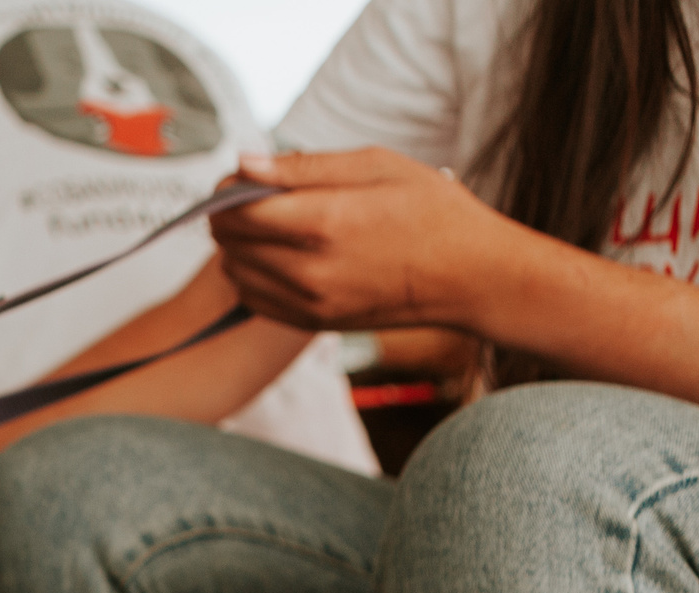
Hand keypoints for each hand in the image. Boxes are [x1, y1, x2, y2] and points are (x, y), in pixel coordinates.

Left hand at [212, 149, 524, 332]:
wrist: (471, 276)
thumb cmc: (431, 211)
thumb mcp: (376, 166)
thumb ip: (303, 166)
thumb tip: (243, 163)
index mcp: (326, 222)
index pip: (239, 211)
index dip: (227, 191)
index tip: (237, 178)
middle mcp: (311, 270)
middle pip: (230, 243)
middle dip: (229, 216)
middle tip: (253, 197)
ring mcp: (310, 303)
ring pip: (236, 273)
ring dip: (238, 247)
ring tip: (271, 225)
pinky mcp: (313, 323)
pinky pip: (254, 299)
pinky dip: (253, 276)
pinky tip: (280, 255)